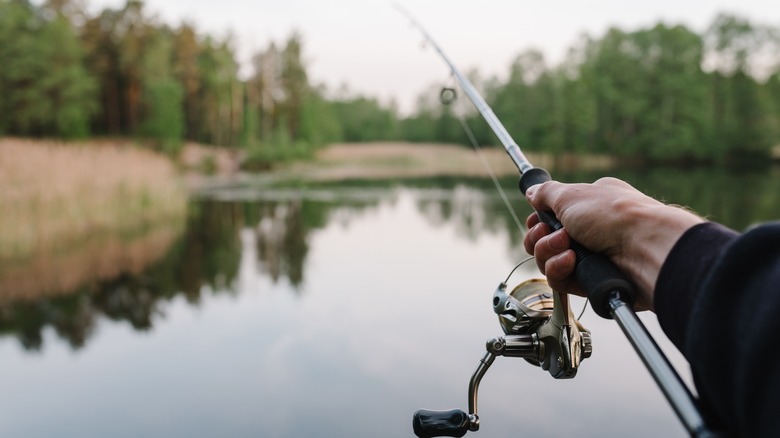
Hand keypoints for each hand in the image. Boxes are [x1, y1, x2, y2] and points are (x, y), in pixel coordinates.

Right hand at [523, 177, 703, 311]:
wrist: (645, 248)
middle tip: (550, 232)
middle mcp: (589, 231)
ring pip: (547, 260)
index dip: (538, 220)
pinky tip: (571, 261)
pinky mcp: (590, 281)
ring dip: (548, 251)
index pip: (551, 216)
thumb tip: (531, 191)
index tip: (538, 219)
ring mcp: (590, 257)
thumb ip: (546, 194)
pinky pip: (558, 279)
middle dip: (540, 237)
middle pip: (544, 239)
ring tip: (566, 246)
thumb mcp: (572, 195)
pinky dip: (558, 269)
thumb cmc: (613, 215)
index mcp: (588, 206)